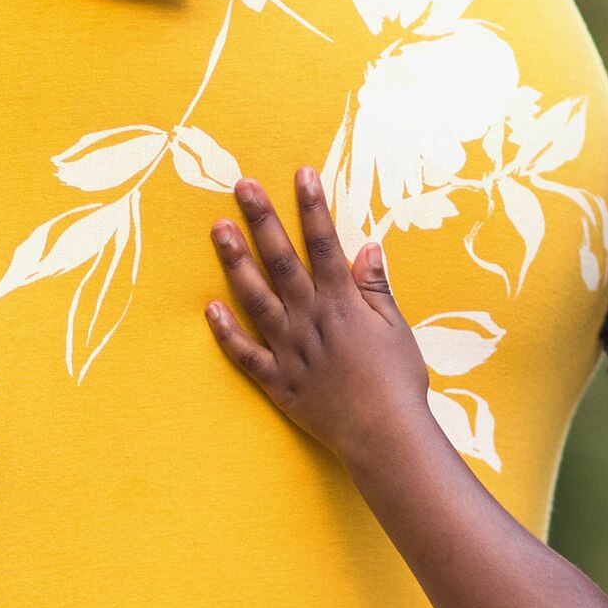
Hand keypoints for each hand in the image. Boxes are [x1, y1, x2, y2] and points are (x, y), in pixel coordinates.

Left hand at [207, 171, 431, 464]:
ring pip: (256, 298)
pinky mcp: (277, 381)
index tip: (301, 173)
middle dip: (262, 220)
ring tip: (218, 230)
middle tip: (242, 186)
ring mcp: (290, 349)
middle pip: (282, 261)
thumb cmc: (398, 382)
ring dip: (236, 263)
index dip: (312, 207)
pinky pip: (245, 354)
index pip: (324, 244)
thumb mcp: (397, 329)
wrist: (384, 434)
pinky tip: (209, 308)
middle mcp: (310, 319)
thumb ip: (376, 288)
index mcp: (343, 304)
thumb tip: (367, 247)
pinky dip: (226, 332)